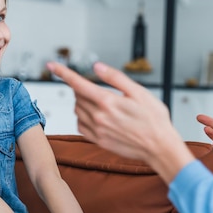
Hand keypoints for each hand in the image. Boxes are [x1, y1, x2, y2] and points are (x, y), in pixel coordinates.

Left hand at [47, 62, 194, 182]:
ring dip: (81, 102)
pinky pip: (81, 126)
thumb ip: (116, 78)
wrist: (160, 147)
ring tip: (99, 101)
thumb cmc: (155, 119)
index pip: (78, 83)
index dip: (63, 73)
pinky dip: (82, 118)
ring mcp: (98, 131)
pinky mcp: (99, 141)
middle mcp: (99, 117)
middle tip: (98, 87)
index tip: (51, 65)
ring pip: (77, 110)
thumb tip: (97, 67)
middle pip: (77, 96)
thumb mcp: (140, 92)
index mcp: (108, 101)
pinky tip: (94, 116)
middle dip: (82, 88)